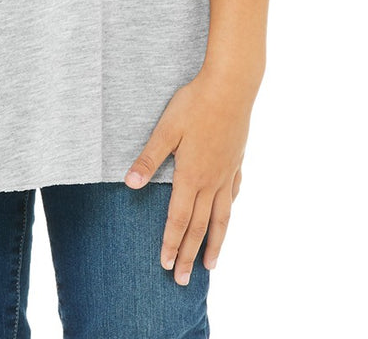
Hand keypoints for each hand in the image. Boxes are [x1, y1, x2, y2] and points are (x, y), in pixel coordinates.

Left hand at [123, 73, 251, 284]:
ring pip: (221, 217)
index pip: (179, 219)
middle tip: (184, 281)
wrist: (231, 87)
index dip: (172, 244)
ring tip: (211, 265)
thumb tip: (130, 184)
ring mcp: (227, 173)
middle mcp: (211, 181)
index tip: (167, 266)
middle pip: (200, 226)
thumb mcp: (166, 128)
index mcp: (191, 175)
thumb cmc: (195, 104)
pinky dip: (229, 210)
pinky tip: (227, 214)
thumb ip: (150, 157)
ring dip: (214, 243)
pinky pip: (233, 194)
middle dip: (190, 255)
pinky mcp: (237, 161)